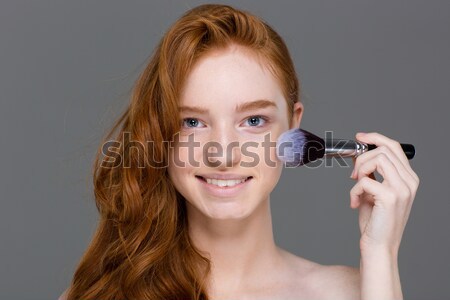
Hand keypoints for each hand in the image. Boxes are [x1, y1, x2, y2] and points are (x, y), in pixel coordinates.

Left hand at [349, 132, 419, 254]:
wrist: (379, 246)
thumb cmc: (375, 220)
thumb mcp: (373, 190)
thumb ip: (371, 173)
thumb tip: (359, 155)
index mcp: (408, 178)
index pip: (394, 147)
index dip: (375, 137)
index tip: (359, 137)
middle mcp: (409, 182)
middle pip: (383, 150)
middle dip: (362, 158)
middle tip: (353, 175)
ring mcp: (402, 189)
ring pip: (377, 159)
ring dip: (360, 171)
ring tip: (355, 186)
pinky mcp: (390, 197)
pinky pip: (365, 181)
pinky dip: (354, 190)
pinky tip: (354, 203)